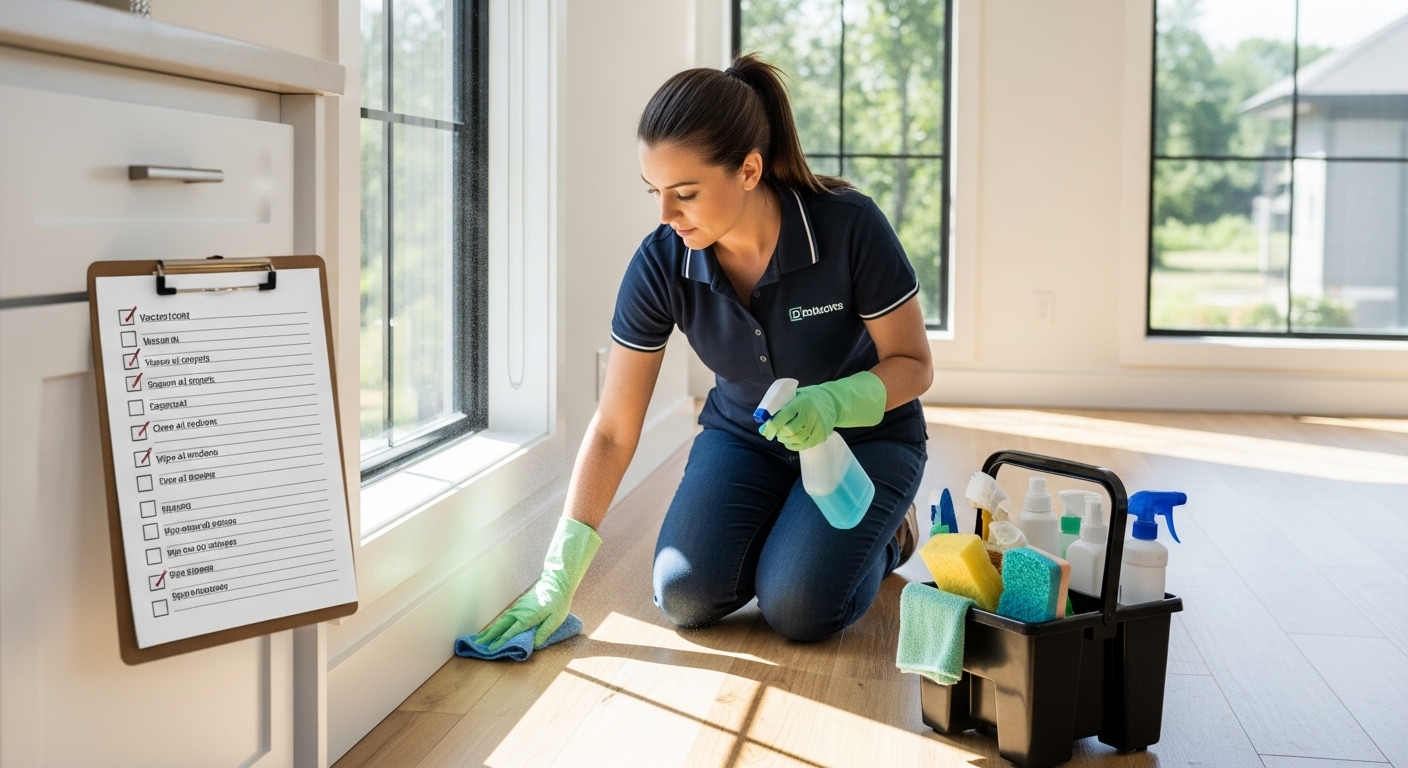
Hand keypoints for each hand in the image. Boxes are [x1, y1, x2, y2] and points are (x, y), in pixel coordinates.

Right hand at [473, 517, 601, 649]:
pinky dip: (498, 623)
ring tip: (482, 637)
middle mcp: (519, 612)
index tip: (491, 649)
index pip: (510, 632)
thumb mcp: (556, 619)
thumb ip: (544, 632)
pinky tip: (496, 627)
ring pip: (502, 620)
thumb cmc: (558, 602)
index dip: (501, 641)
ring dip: (491, 629)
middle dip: (489, 635)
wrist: (557, 582)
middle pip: (501, 625)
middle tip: (478, 643)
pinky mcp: (520, 604)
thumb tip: (535, 645)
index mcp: (527, 617)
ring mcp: (518, 607)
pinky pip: (506, 616)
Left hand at [759, 371, 886, 450]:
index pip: (784, 415)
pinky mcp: (822, 434)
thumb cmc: (808, 398)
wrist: (832, 401)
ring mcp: (819, 425)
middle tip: (774, 433)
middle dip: (779, 433)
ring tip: (782, 437)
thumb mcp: (794, 396)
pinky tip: (790, 442)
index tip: (765, 432)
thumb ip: (780, 408)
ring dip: (786, 440)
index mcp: (802, 401)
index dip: (772, 426)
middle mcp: (812, 413)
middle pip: (791, 430)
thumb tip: (763, 426)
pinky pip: (806, 445)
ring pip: (798, 439)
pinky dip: (795, 446)